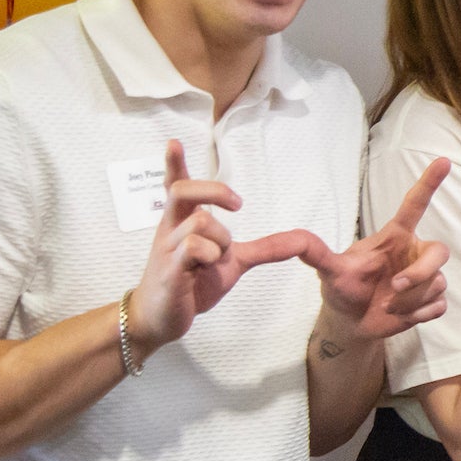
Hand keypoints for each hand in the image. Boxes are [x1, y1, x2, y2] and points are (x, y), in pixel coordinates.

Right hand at [127, 140, 310, 356]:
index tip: (174, 142)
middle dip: (214, 190)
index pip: (175, 186)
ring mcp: (166, 247)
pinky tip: (205, 268)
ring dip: (221, 237)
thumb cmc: (191, 284)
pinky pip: (193, 247)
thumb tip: (300, 240)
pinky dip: (210, 254)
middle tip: (238, 205)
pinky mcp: (168, 268)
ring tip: (215, 258)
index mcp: (181, 222)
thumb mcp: (232, 263)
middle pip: (183, 190)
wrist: (160, 319)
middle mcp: (170, 228)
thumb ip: (264, 249)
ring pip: (199, 220)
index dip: (174, 163)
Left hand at [268, 158, 451, 346]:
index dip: (428, 183)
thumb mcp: (326, 269)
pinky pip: (438, 306)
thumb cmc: (342, 288)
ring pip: (437, 284)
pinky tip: (399, 315)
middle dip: (421, 272)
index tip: (443, 161)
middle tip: (396, 286)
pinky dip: (417, 315)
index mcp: (395, 237)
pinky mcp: (430, 302)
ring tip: (387, 305)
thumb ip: (311, 251)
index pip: (415, 205)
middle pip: (440, 252)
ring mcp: (426, 278)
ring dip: (409, 301)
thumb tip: (285, 239)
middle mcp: (414, 253)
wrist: (351, 323)